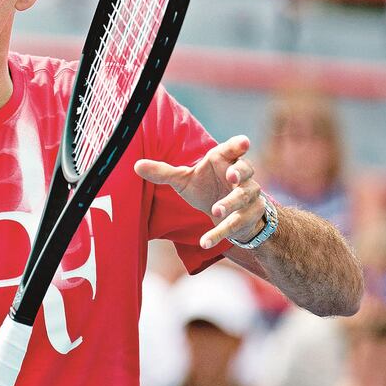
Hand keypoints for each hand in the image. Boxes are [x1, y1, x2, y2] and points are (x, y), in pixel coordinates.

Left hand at [134, 135, 265, 248]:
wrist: (226, 213)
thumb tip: (136, 165)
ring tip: (216, 210)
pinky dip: (219, 233)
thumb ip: (163, 172)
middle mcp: (241, 176)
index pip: (233, 149)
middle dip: (239, 172)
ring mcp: (248, 196)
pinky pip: (235, 224)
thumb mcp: (183, 179)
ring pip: (242, 197)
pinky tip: (205, 242)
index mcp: (224, 160)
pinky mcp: (248, 216)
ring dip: (230, 204)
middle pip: (245, 170)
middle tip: (231, 176)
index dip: (238, 145)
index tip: (243, 142)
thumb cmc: (205, 187)